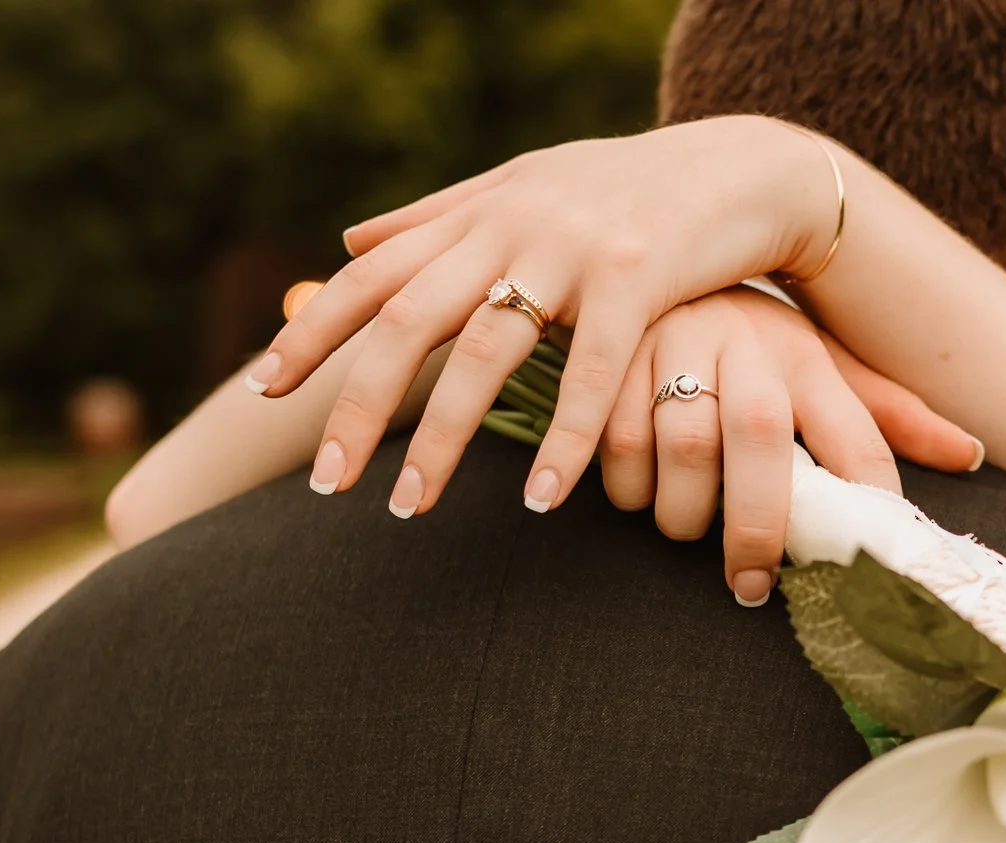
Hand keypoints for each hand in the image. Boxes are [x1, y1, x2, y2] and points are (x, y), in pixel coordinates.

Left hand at [256, 116, 844, 516]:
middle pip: (408, 321)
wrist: (745, 169)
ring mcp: (573, 251)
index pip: (372, 275)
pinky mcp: (639, 280)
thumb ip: (439, 216)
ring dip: (440, 440)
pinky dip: (563, 441)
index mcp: (479, 212)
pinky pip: (592, 376)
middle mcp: (512, 225)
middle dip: (357, 405)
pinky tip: (538, 501)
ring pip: (485, 355)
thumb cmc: (634, 191)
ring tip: (409, 510)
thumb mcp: (526, 188)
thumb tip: (350, 240)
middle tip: (325, 485)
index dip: (313, 332)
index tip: (260, 390)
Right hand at [597, 287, 980, 604]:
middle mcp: (749, 341)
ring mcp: (678, 342)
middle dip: (755, 524)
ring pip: (682, 446)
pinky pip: (617, 442)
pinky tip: (641, 495)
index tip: (860, 562)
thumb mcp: (823, 365)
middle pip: (761, 438)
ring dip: (683, 510)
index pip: (857, 437)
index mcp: (809, 354)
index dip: (866, 500)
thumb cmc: (752, 336)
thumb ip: (887, 415)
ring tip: (687, 529)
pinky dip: (628, 487)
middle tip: (749, 583)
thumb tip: (971, 455)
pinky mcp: (613, 354)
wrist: (659, 253)